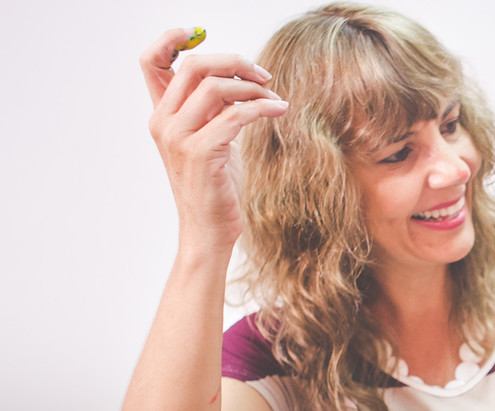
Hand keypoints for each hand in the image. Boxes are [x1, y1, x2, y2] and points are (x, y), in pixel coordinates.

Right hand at [139, 29, 288, 251]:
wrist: (209, 230)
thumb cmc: (216, 186)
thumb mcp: (213, 140)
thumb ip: (215, 109)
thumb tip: (240, 79)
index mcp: (161, 115)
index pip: (151, 62)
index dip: (171, 40)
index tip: (199, 32)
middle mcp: (163, 123)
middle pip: (192, 66)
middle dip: (233, 62)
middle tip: (263, 75)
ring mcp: (178, 139)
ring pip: (214, 87)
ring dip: (252, 87)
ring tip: (274, 98)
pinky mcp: (200, 154)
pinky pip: (235, 116)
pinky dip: (261, 108)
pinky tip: (279, 111)